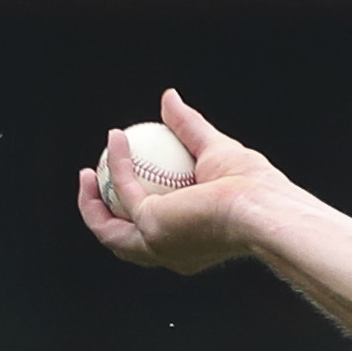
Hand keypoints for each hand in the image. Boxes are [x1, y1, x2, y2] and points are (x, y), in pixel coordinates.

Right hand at [75, 88, 268, 275]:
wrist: (262, 205)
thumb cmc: (253, 187)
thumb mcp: (215, 149)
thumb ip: (189, 127)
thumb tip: (169, 97)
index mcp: (188, 244)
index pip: (151, 232)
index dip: (130, 212)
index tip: (124, 180)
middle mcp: (172, 253)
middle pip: (122, 241)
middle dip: (100, 217)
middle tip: (95, 180)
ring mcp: (159, 245)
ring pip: (110, 232)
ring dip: (91, 203)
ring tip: (89, 170)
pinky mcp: (152, 227)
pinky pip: (124, 190)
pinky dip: (117, 163)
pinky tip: (116, 138)